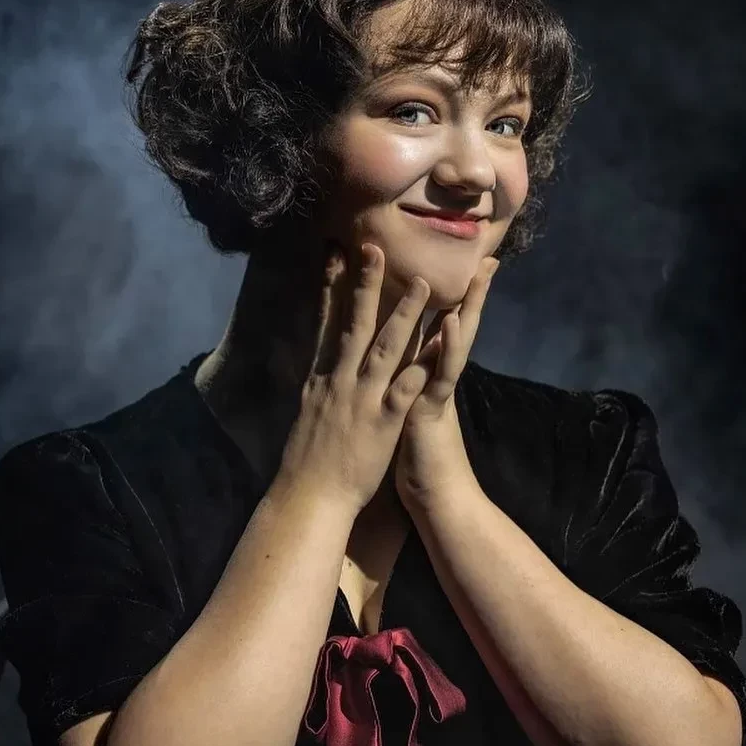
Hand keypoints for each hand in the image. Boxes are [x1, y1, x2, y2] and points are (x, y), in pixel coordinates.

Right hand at [276, 242, 437, 514]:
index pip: (328, 323)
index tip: (337, 255)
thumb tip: (319, 367)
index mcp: (322, 378)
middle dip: (367, 285)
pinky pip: (405, 388)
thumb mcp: (308, 413)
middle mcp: (340, 381)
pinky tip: (437, 345)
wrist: (309, 497)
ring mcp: (362, 400)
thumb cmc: (308, 461)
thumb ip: (319, 386)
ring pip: (386, 348)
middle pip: (356, 324)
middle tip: (376, 248)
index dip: (333, 288)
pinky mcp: (382, 422)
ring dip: (405, 315)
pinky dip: (421, 365)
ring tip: (423, 284)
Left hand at [394, 254, 499, 506]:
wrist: (433, 499)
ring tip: (477, 276)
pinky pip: (444, 373)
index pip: (438, 329)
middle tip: (487, 259)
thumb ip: (410, 385)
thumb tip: (406, 366)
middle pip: (456, 326)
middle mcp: (435, 378)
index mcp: (424, 375)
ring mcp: (439, 391)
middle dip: (469, 293)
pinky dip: (451, 347)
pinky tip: (455, 321)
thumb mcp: (406, 412)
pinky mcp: (436, 408)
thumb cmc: (415, 458)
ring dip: (466, 307)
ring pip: (455, 343)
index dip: (447, 298)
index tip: (461, 267)